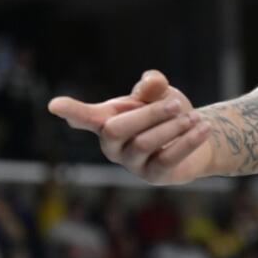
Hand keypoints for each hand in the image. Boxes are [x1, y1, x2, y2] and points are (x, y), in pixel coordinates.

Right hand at [48, 70, 213, 185]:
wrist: (197, 134)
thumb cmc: (169, 112)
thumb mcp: (162, 94)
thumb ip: (153, 86)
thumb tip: (150, 82)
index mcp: (108, 120)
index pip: (85, 117)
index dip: (71, 111)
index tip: (54, 105)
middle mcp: (113, 145)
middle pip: (116, 129)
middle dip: (148, 114)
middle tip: (176, 104)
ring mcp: (131, 163)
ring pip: (144, 144)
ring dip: (172, 127)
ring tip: (193, 117)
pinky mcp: (154, 176)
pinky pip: (167, 158)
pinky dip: (188, 141)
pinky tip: (202, 128)